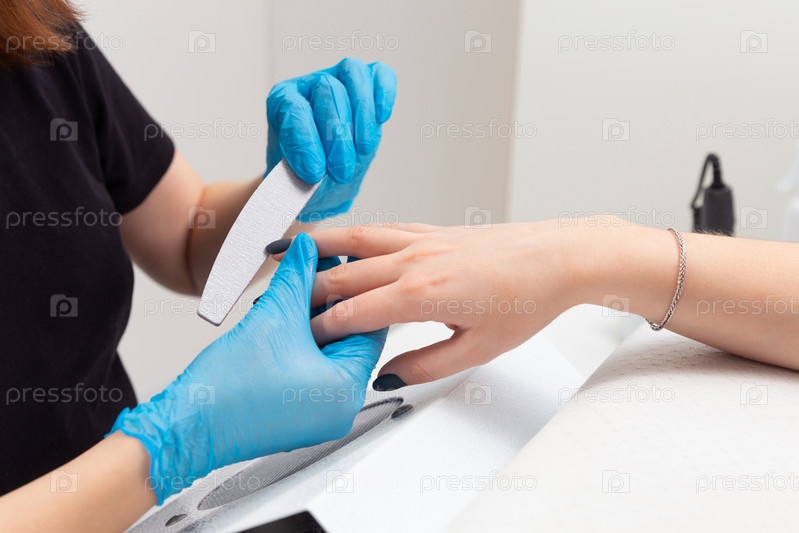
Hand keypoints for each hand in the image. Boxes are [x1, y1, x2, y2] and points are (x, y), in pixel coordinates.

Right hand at [108, 234, 386, 502]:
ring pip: (330, 356)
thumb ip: (298, 277)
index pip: (370, 328)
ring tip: (296, 296)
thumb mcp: (273, 316)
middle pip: (350, 342)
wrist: (189, 425)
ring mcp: (321, 417)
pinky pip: (314, 374)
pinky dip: (303, 348)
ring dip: (314, 325)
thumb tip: (310, 250)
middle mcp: (342, 409)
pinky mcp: (301, 418)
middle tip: (316, 275)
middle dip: (331, 306)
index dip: (354, 292)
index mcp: (347, 389)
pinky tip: (286, 325)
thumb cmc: (227, 390)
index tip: (343, 268)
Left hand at [266, 58, 396, 219]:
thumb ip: (300, 176)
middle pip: (327, 90)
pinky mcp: (368, 87)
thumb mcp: (294, 182)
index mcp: (282, 102)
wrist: (320, 183)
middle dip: (337, 135)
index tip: (314, 173)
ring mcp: (340, 80)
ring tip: (364, 149)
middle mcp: (309, 85)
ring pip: (353, 74)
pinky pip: (380, 74)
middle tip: (341, 172)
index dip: (305, 141)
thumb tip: (319, 173)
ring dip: (362, 114)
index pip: (294, 109)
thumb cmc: (305, 177)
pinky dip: (384, 92)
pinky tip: (382, 117)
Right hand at [274, 222, 589, 388]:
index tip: (301, 339)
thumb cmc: (528, 299)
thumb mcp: (477, 349)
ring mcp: (423, 240)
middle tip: (276, 301)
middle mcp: (414, 260)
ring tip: (286, 250)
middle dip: (305, 290)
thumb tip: (387, 375)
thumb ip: (425, 365)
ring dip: (316, 246)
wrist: (559, 258)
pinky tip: (342, 235)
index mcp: (421, 294)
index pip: (351, 313)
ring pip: (354, 238)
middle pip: (341, 273)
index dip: (320, 328)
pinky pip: (381, 227)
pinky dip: (352, 231)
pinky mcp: (433, 230)